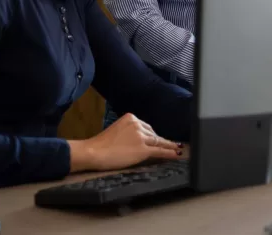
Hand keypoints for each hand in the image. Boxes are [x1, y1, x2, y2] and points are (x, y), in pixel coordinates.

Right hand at [67, 113, 181, 172]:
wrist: (94, 152)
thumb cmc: (101, 145)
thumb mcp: (117, 131)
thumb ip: (129, 132)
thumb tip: (140, 140)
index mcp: (130, 117)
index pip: (146, 127)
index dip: (153, 136)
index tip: (160, 140)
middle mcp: (137, 124)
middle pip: (153, 134)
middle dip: (160, 142)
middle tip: (171, 147)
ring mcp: (141, 136)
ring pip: (158, 142)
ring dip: (168, 146)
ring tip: (177, 149)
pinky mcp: (142, 149)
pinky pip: (160, 150)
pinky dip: (169, 152)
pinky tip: (177, 154)